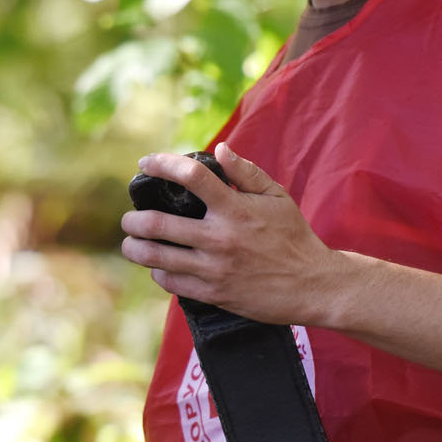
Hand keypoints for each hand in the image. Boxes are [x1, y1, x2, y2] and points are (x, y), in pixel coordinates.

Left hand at [118, 141, 346, 324]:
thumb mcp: (277, 197)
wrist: (313, 285)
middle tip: (129, 218)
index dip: (162, 164)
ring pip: (157, 257)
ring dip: (135, 248)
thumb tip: (220, 149)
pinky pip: (172, 282)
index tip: (145, 163)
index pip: (190, 177)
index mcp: (235, 209)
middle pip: (159, 223)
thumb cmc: (294, 237)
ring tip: (130, 243)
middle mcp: (220, 238)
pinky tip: (157, 266)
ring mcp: (215, 268)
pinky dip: (158, 272)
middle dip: (134, 220)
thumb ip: (246, 172)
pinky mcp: (214, 293)